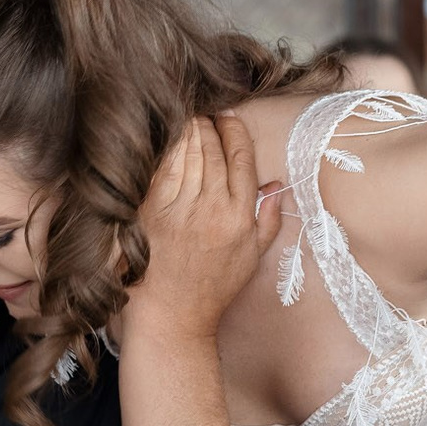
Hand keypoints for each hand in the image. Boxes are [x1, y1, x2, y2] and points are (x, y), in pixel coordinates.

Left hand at [123, 113, 280, 342]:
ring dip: (185, 128)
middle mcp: (212, 208)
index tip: (228, 116)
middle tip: (202, 110)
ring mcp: (180, 209)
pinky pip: (160, 169)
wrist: (173, 316)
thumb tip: (275, 185)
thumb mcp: (252, 258)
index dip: (234, 130)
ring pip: (186, 153)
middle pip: (212, 149)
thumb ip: (267, 219)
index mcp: (240, 216)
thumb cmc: (213, 289)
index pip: (241, 158)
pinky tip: (163, 135)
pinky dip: (163, 148)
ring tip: (184, 114)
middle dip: (208, 123)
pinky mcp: (151, 212)